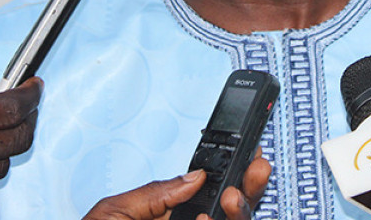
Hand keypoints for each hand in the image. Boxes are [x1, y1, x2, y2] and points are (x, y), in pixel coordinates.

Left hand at [84, 152, 270, 219]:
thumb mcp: (116, 212)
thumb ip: (156, 194)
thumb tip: (195, 176)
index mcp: (168, 217)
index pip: (209, 195)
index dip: (232, 175)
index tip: (247, 157)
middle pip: (231, 214)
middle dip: (249, 190)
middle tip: (254, 171)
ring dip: (240, 212)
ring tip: (229, 199)